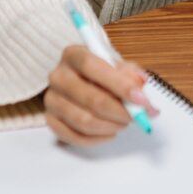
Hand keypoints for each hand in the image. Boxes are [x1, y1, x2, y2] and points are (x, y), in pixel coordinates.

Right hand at [43, 45, 157, 144]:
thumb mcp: (117, 65)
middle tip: (138, 117)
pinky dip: (98, 138)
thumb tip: (141, 85)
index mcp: (73, 55)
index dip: (119, 84)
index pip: (92, 67)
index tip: (141, 99)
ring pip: (83, 121)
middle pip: (90, 99)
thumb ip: (130, 74)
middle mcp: (58, 76)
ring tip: (124, 123)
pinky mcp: (51, 120)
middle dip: (120, 112)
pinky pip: (75, 137)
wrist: (80, 82)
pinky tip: (110, 131)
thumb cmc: (101, 73)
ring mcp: (52, 99)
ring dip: (111, 126)